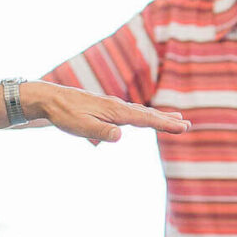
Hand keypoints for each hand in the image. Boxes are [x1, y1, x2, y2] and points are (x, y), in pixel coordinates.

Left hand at [22, 82, 189, 142]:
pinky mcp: (106, 109)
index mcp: (115, 112)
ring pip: (140, 112)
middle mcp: (117, 107)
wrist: (50, 99)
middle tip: (187, 125)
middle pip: (148, 114)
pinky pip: (130, 113)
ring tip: (175, 119)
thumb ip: (100, 132)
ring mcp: (112, 107)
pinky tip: (145, 119)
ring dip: (158, 117)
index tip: (183, 127)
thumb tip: (119, 136)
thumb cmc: (65, 115)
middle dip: (167, 120)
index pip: (145, 119)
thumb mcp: (80, 127)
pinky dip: (144, 116)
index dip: (165, 124)